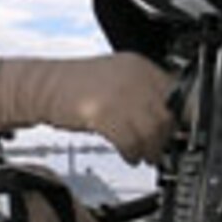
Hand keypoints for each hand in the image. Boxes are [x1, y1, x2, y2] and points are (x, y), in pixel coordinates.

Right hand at [3, 53, 175, 163]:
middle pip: (165, 114)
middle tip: (159, 150)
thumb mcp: (115, 80)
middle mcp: (132, 76)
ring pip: (150, 130)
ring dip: (150, 149)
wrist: (41, 86)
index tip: (179, 133)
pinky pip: (129, 139)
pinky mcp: (101, 111)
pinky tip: (128, 155)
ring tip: (143, 156)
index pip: (176, 92)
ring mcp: (117, 93)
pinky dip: (132, 152)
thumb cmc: (75, 87)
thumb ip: (142, 93)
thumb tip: (169, 118)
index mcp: (138, 65)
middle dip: (164, 138)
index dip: (180, 118)